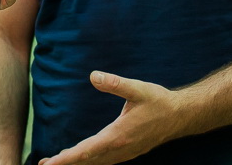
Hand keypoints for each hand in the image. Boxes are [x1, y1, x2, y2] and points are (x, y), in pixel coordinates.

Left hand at [39, 72, 172, 164]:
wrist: (180, 116)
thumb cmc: (159, 101)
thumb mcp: (138, 89)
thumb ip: (116, 83)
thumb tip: (94, 75)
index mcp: (118, 136)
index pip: (86, 151)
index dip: (66, 158)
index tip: (50, 163)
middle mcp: (120, 149)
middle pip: (87, 161)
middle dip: (66, 163)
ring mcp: (125, 153)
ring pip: (96, 163)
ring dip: (77, 164)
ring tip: (57, 163)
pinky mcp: (128, 152)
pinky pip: (104, 162)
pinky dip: (90, 162)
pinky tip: (84, 160)